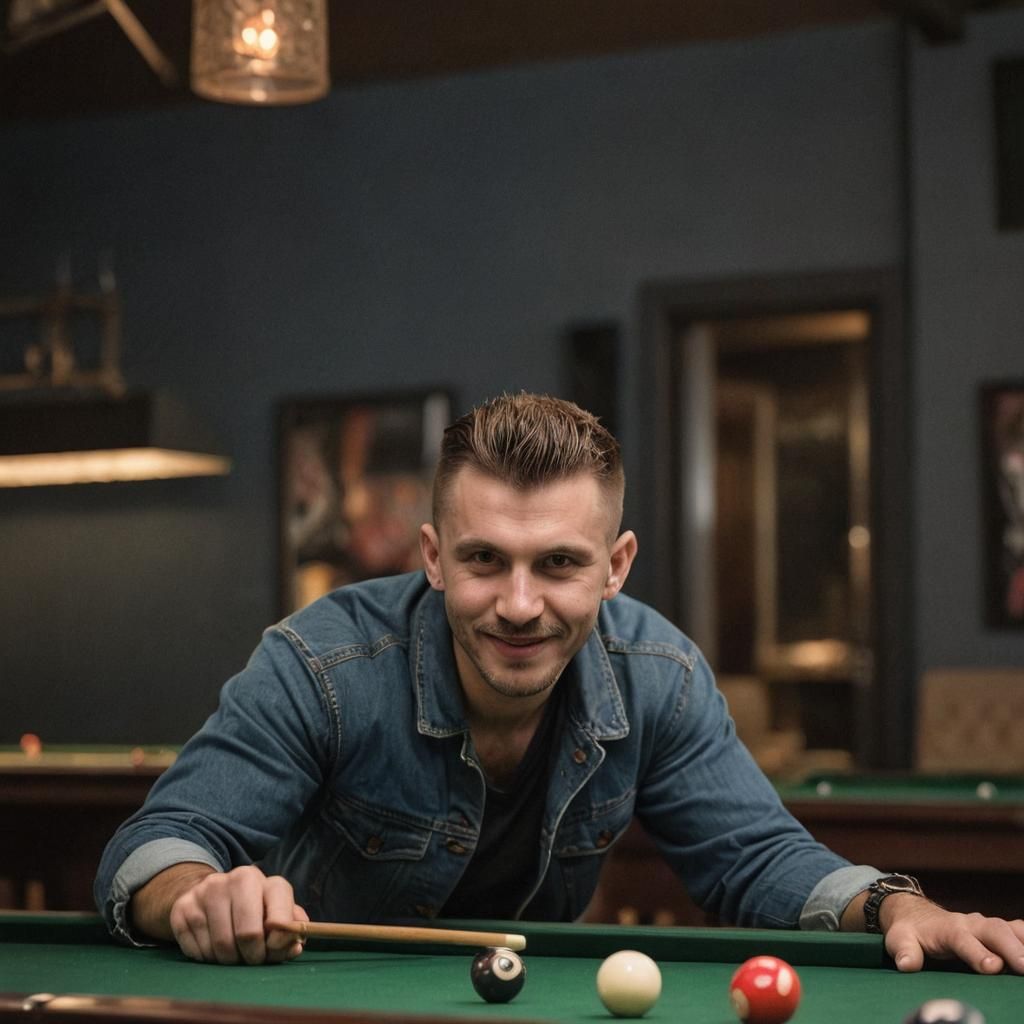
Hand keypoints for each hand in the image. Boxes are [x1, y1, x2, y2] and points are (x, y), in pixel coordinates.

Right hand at [132, 863, 308, 964]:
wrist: (207, 892)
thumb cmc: (250, 906)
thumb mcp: (273, 907)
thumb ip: (290, 926)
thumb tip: (295, 946)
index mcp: (261, 879)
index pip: (278, 919)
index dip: (279, 943)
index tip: (273, 950)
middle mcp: (234, 879)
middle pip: (248, 935)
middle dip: (253, 956)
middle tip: (252, 959)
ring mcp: (205, 892)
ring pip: (221, 947)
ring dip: (230, 960)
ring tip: (233, 953)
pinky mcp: (182, 909)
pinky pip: (198, 951)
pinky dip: (208, 959)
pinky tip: (212, 948)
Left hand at [881, 894, 1023, 973]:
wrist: (917, 915)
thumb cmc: (910, 932)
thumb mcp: (900, 940)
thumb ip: (904, 951)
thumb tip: (907, 964)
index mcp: (947, 928)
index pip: (962, 939)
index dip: (976, 952)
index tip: (991, 966)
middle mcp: (970, 924)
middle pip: (994, 931)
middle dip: (1011, 948)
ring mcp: (986, 926)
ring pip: (1010, 929)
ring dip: (1023, 944)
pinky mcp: (997, 931)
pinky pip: (1017, 931)